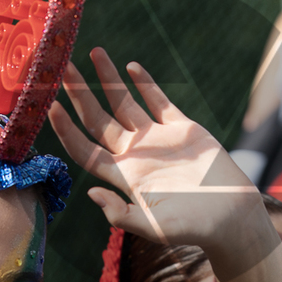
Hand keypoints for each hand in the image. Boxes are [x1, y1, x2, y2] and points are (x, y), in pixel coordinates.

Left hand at [48, 49, 264, 254]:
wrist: (231, 217)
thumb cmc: (191, 229)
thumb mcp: (153, 228)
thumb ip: (121, 214)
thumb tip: (91, 192)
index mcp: (124, 177)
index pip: (85, 150)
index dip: (66, 130)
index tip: (51, 106)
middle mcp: (135, 155)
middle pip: (98, 120)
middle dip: (79, 95)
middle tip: (63, 68)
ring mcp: (158, 139)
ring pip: (125, 103)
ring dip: (108, 79)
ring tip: (94, 53)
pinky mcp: (183, 129)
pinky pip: (159, 101)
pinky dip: (145, 83)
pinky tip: (130, 66)